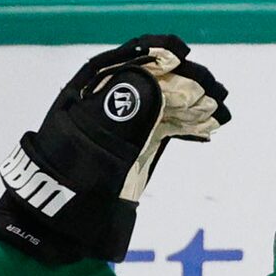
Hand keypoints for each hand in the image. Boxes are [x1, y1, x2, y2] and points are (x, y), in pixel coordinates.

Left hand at [0, 35, 230, 266]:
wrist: (57, 221)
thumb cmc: (69, 179)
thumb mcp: (95, 140)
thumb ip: (125, 110)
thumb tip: (154, 81)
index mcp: (93, 91)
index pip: (131, 61)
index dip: (158, 54)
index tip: (184, 57)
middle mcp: (111, 102)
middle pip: (153, 80)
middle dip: (184, 82)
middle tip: (212, 92)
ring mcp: (125, 125)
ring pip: (164, 104)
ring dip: (192, 105)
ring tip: (217, 111)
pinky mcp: (136, 147)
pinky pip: (165, 127)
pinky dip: (186, 126)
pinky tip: (207, 128)